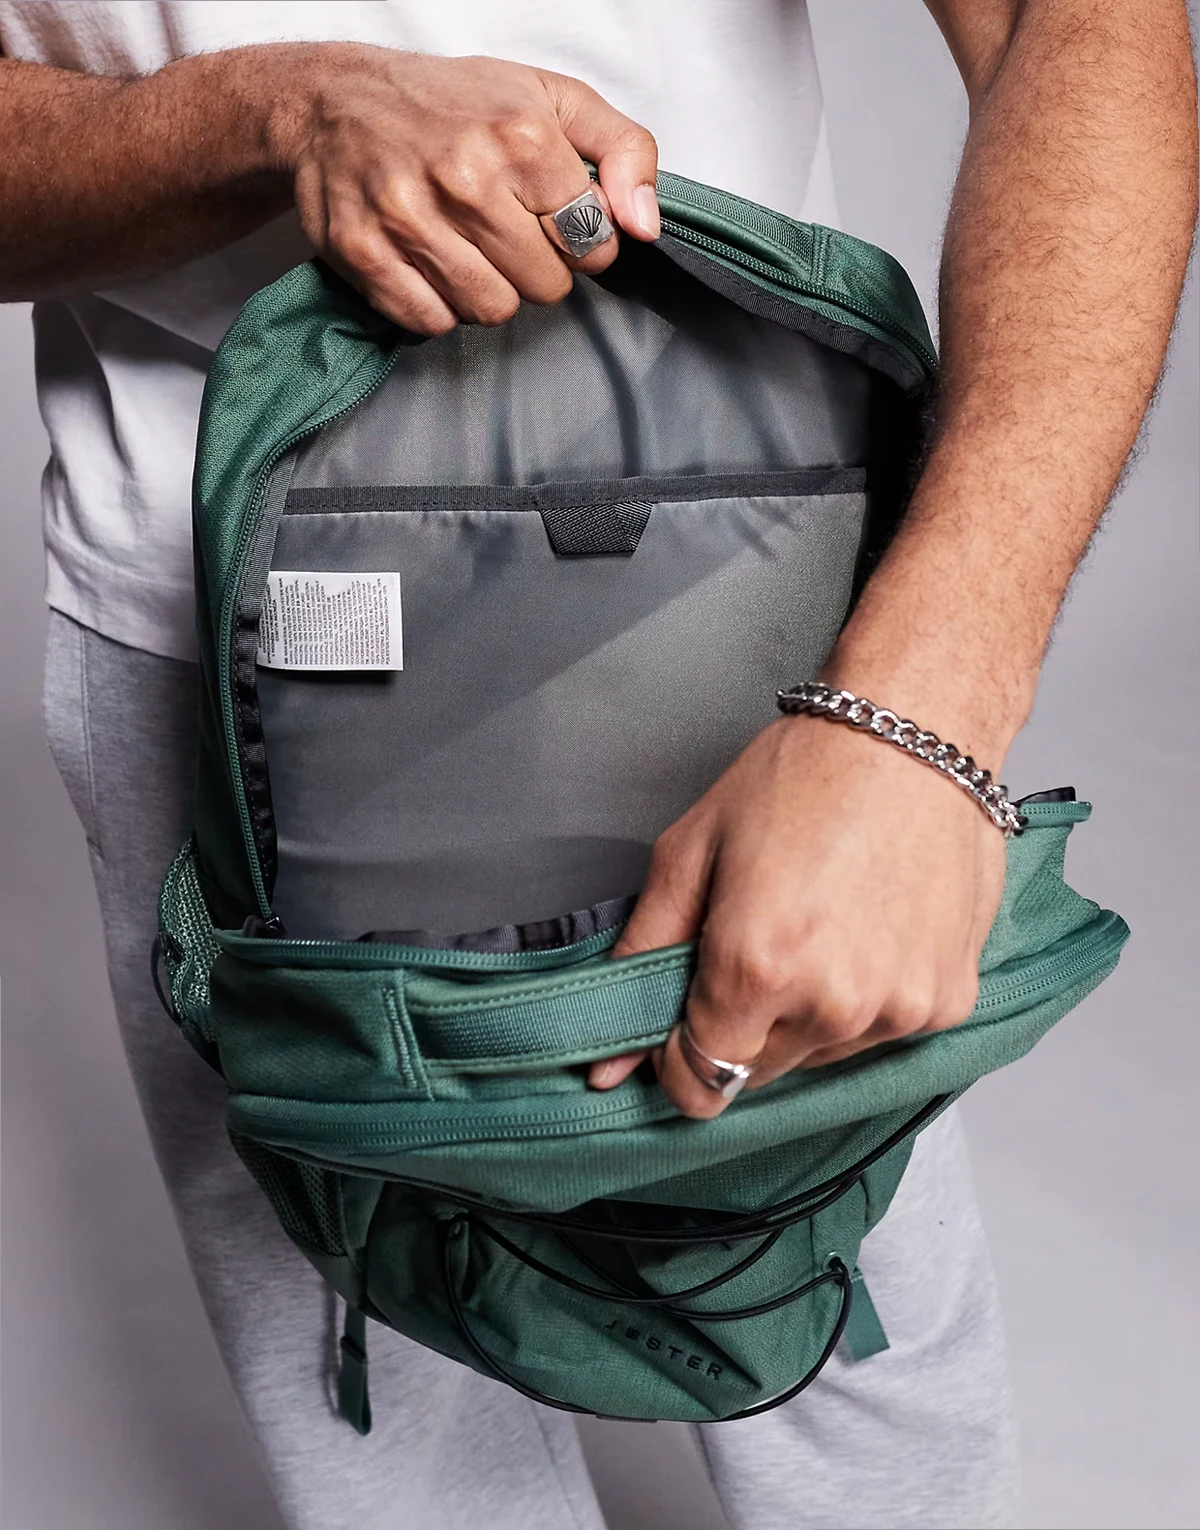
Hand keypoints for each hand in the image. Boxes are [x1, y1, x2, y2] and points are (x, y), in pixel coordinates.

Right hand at [270, 47, 658, 333]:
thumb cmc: (452, 104)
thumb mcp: (551, 99)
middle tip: (505, 233)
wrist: (331, 102)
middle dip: (535, 267)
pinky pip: (433, 321)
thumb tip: (645, 225)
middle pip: (546, 286)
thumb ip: (623, 151)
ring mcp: (411, 217)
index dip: (581, 240)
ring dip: (488, 290)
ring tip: (467, 249)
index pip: (592, 241)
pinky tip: (429, 264)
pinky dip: (437, 305)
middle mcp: (466, 174)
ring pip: (492, 310)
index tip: (554, 221)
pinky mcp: (366, 253)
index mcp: (521, 133)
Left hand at [588, 711, 1007, 1118]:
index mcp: (756, 967)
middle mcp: (832, 1004)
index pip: (701, 1083)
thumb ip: (644, 956)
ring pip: (823, 1054)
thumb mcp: (691, 851)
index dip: (677, 1064)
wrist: (915, 732)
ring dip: (807, 1013)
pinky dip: (869, 999)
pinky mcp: (949, 1000)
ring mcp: (899, 1008)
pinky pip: (886, 1032)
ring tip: (819, 925)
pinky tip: (868, 928)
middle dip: (741, 1025)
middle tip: (755, 944)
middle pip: (759, 1072)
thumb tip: (608, 1061)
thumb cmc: (800, 776)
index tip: (679, 1030)